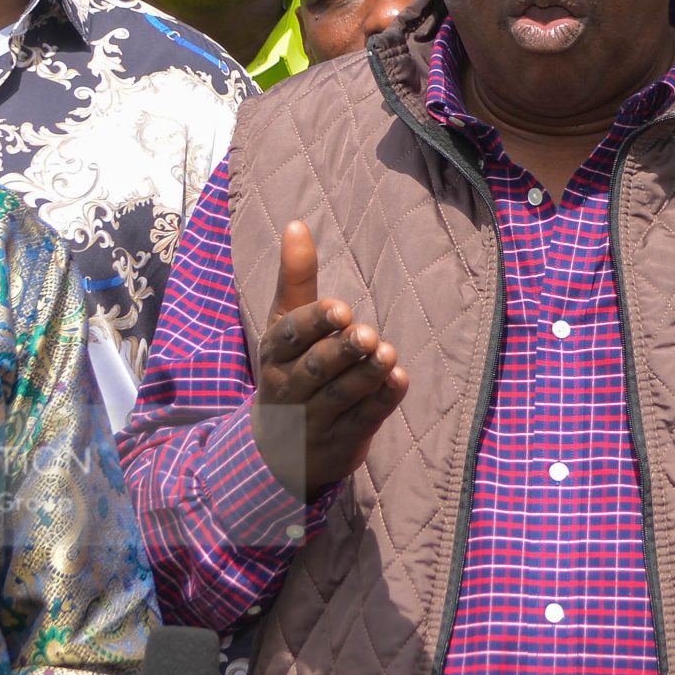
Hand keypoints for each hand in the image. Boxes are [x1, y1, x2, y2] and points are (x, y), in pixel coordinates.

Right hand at [251, 221, 407, 496]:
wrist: (279, 451)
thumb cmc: (290, 370)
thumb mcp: (285, 326)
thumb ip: (296, 278)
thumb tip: (296, 224)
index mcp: (274, 354)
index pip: (290, 336)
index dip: (314, 322)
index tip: (341, 309)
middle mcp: (289, 388)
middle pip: (315, 368)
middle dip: (341, 351)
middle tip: (367, 335)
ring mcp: (313, 420)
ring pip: (340, 396)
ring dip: (365, 375)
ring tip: (388, 354)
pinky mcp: (339, 442)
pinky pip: (362, 421)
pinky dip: (381, 402)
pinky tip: (399, 381)